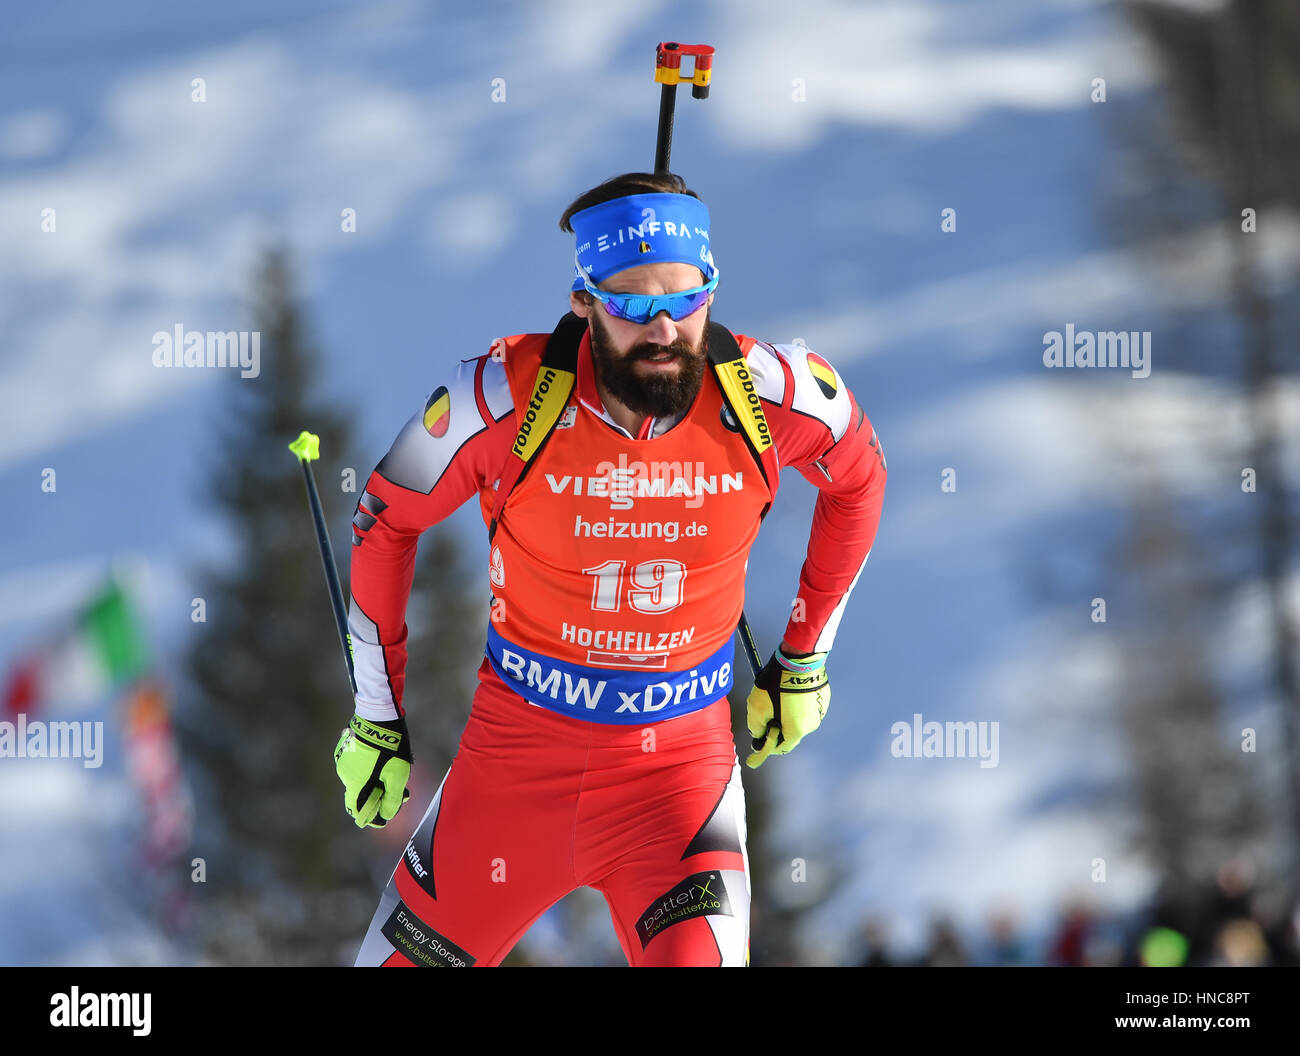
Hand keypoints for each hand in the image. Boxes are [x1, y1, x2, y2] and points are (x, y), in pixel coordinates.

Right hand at [334, 714, 411, 827]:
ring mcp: (344, 759)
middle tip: (400, 794)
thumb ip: (392, 799)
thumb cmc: (391, 747)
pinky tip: (387, 763)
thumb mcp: (397, 775)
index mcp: (355, 782)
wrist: (380, 714)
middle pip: (360, 794)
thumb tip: (387, 815)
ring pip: (360, 780)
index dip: (370, 818)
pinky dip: (371, 771)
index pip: (356, 810)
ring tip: (398, 777)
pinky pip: (358, 766)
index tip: (383, 819)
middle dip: (379, 798)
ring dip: (376, 783)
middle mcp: (344, 773)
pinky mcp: (347, 748)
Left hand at [745, 647, 829, 768]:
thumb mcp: (757, 707)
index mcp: (797, 730)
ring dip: (787, 714)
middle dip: (777, 726)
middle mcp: (812, 723)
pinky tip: (787, 690)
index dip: (768, 747)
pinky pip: (807, 706)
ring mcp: (820, 709)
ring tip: (776, 697)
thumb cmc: (776, 684)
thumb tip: (759, 735)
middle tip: (766, 713)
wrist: (797, 659)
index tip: (758, 743)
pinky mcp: (823, 697)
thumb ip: (756, 727)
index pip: (782, 747)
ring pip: (799, 718)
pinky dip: (796, 703)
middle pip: (791, 733)